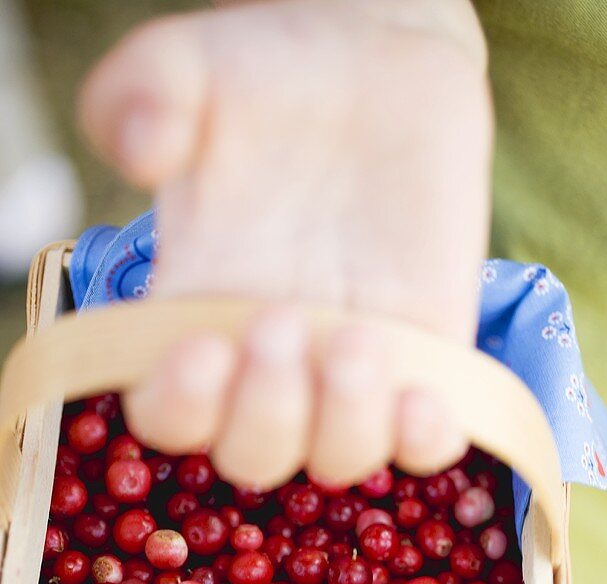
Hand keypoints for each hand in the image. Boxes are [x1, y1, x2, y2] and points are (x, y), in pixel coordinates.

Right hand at [79, 0, 491, 488]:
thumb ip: (145, 94)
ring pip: (339, 456)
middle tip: (282, 320)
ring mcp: (347, 369)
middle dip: (266, 412)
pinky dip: (426, 441)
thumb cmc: (271, 73)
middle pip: (255, 453)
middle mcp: (270, 362)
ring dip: (345, 424)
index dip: (181, 407)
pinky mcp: (425, 358)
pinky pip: (424, 441)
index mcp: (197, 315)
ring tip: (359, 339)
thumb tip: (140, 145)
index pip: (171, 413)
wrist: (380, 66)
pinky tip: (426, 403)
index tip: (200, 348)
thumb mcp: (194, 66)